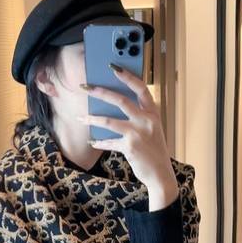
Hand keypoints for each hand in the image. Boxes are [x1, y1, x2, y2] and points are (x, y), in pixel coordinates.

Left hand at [77, 64, 177, 199]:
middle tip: (85, 87)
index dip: (127, 76)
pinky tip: (92, 141)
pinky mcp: (129, 147)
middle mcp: (146, 121)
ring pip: (109, 120)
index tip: (114, 67)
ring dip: (92, 118)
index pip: (141, 88)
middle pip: (120, 100)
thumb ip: (139, 118)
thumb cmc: (154, 152)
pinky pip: (109, 142)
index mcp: (153, 114)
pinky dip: (99, 142)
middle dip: (100, 91)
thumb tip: (113, 107)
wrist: (161, 175)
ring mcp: (138, 133)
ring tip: (80, 117)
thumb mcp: (151, 130)